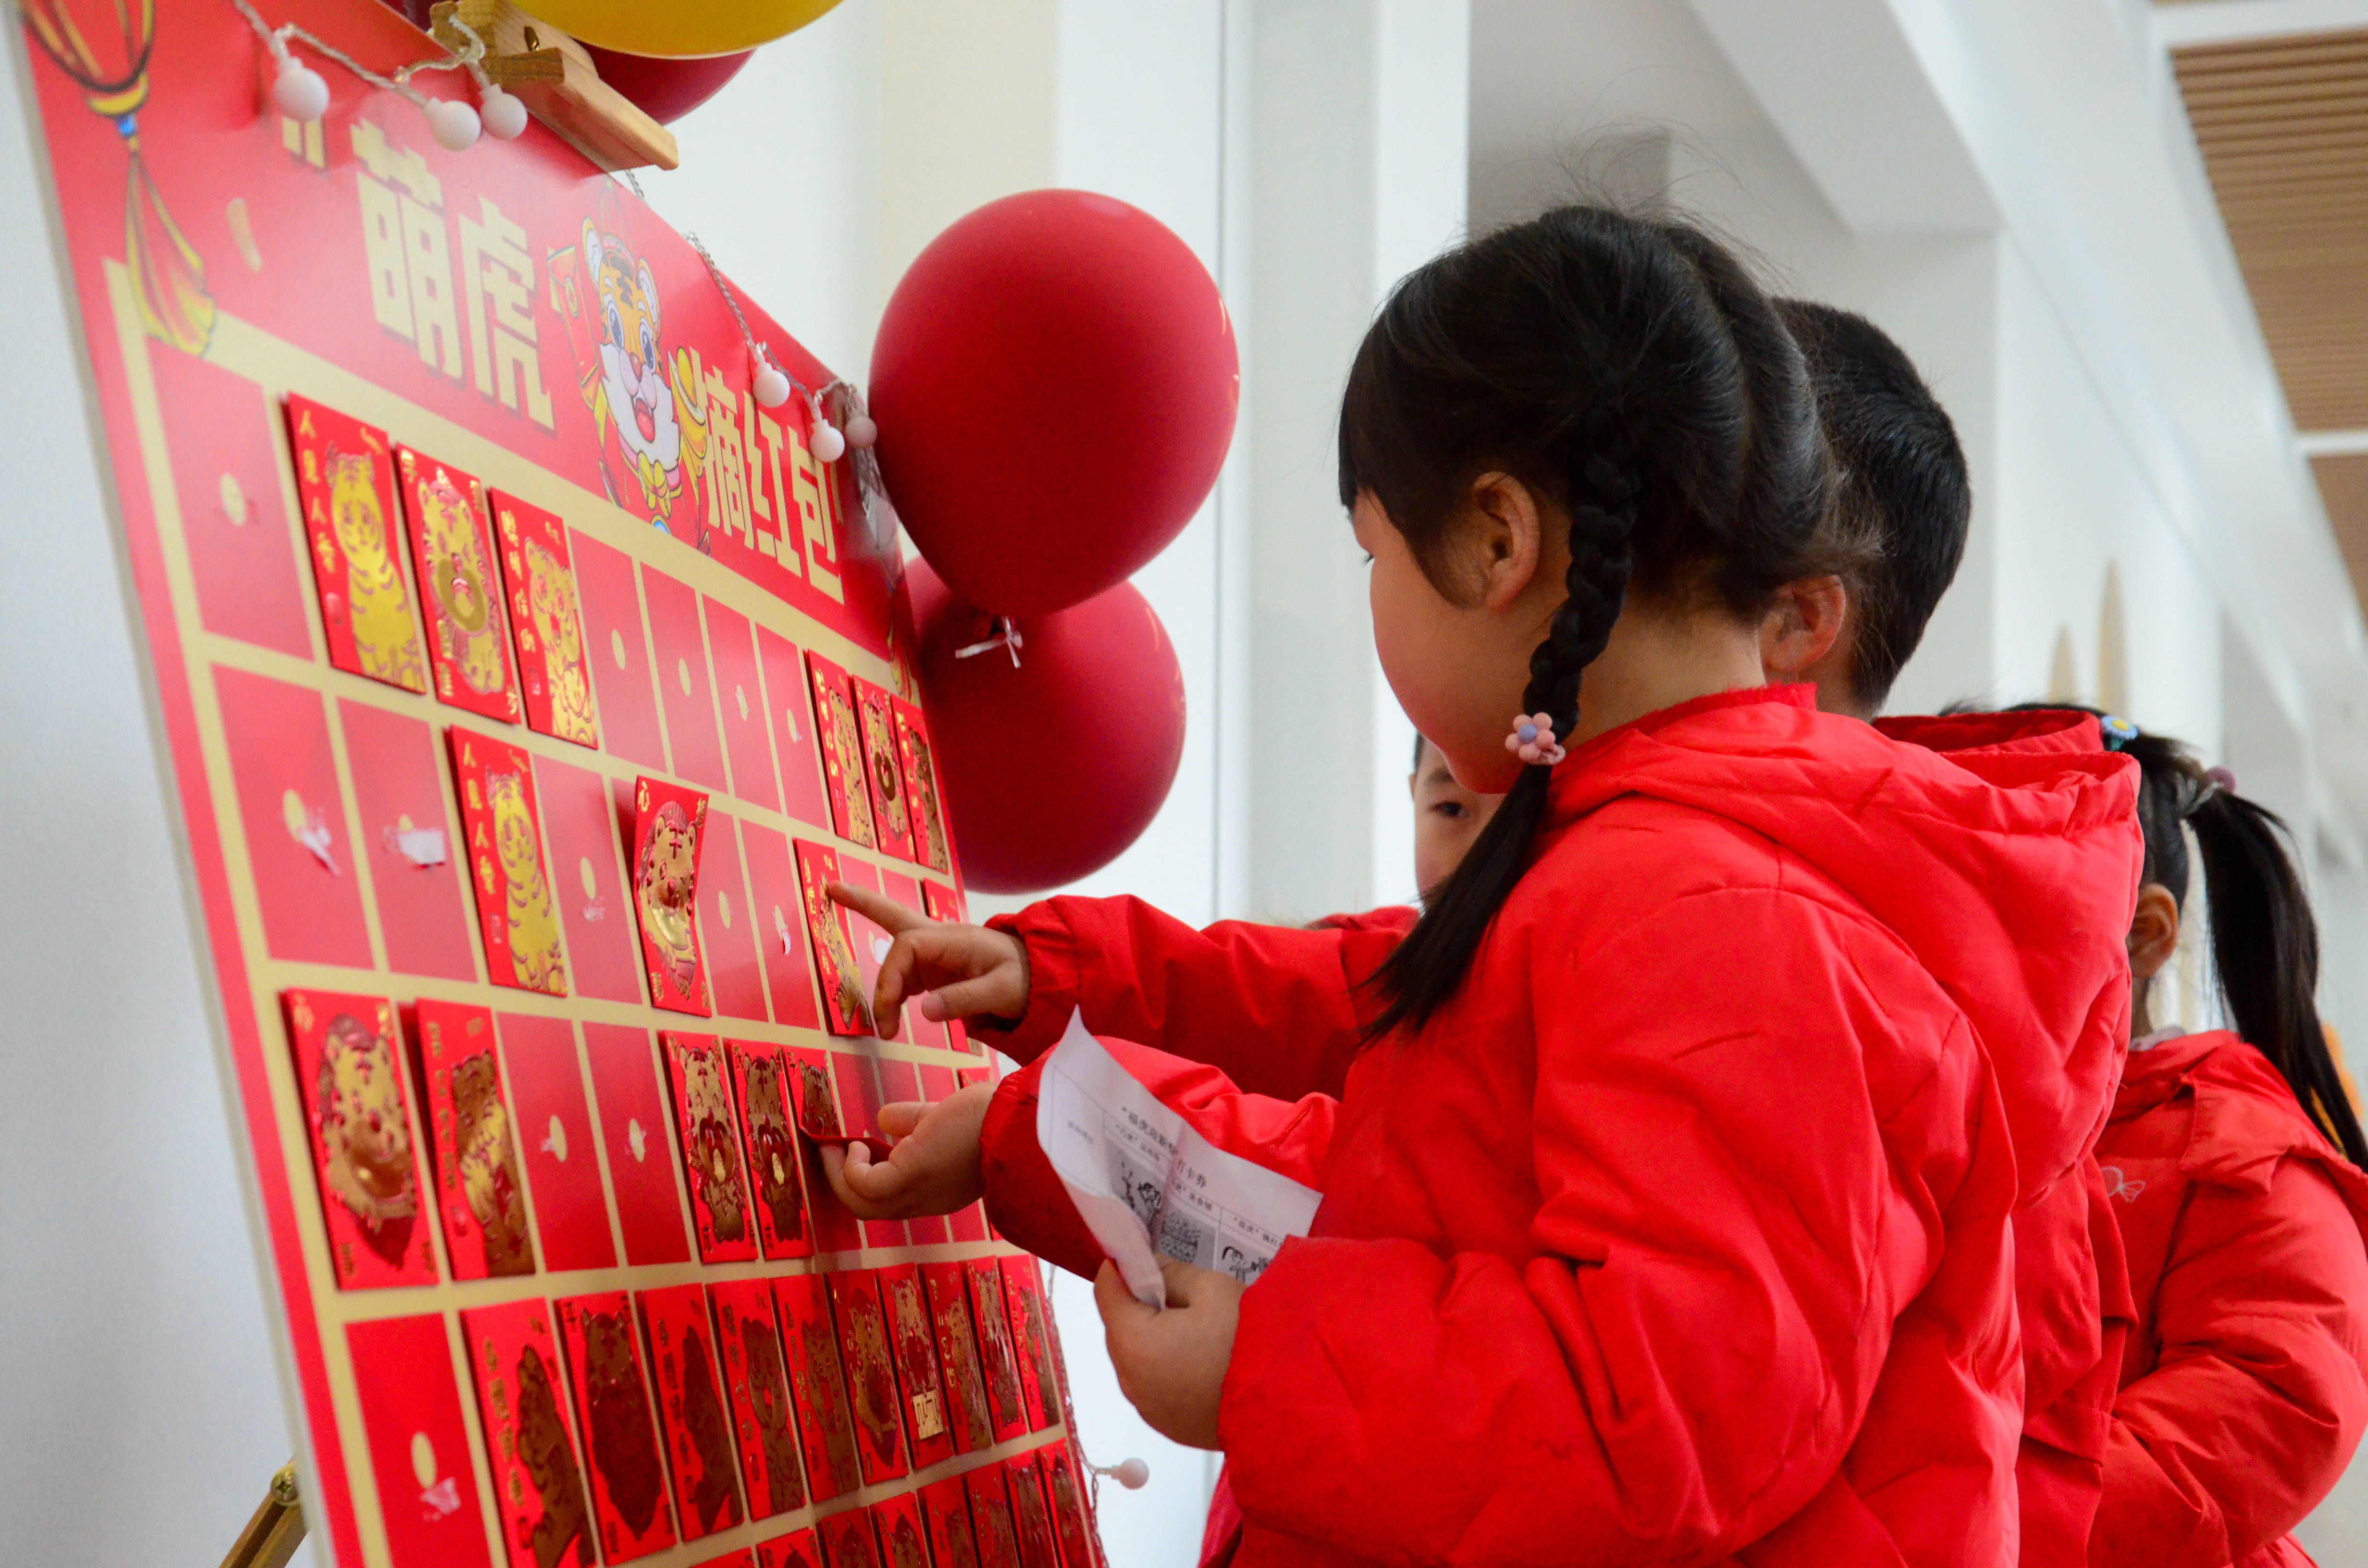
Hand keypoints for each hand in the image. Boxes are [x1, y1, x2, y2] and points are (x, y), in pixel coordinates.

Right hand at [819, 1084, 993, 1219]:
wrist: (1017, 1119)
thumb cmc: (989, 1114)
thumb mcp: (939, 1119)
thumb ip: (911, 1122)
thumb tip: (882, 1119)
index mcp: (936, 1192)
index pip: (892, 1202)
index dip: (865, 1179)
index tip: (854, 1153)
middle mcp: (925, 1201)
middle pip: (870, 1211)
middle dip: (842, 1183)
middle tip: (828, 1154)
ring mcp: (917, 1192)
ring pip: (862, 1205)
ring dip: (838, 1176)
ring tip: (830, 1148)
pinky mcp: (911, 1175)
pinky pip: (865, 1185)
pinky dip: (852, 1168)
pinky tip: (857, 1144)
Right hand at [826, 880, 1030, 1037]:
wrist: (1044, 979)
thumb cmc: (1026, 980)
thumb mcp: (1002, 991)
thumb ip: (964, 999)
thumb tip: (923, 1011)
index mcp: (954, 940)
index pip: (906, 948)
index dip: (890, 980)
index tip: (890, 1016)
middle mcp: (940, 941)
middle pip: (894, 918)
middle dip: (863, 904)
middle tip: (831, 889)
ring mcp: (938, 955)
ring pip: (897, 959)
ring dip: (885, 989)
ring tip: (885, 1029)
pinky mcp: (939, 972)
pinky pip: (907, 977)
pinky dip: (895, 995)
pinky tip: (893, 1017)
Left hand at [1095, 1258, 1240, 1449]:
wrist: (1288, 1405)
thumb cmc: (1247, 1339)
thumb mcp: (1211, 1289)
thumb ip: (1171, 1273)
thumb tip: (1149, 1268)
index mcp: (1131, 1342)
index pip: (1105, 1290)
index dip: (1121, 1266)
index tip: (1142, 1255)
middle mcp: (1129, 1381)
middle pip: (1120, 1328)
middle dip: (1140, 1305)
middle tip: (1179, 1291)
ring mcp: (1148, 1410)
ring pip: (1137, 1360)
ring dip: (1154, 1339)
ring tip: (1196, 1328)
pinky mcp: (1169, 1427)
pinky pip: (1156, 1387)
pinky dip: (1168, 1369)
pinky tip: (1202, 1361)